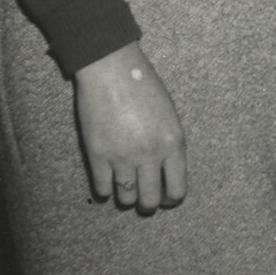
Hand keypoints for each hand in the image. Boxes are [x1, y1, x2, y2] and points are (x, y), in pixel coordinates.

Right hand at [72, 42, 186, 212]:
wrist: (113, 71)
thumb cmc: (145, 86)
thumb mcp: (169, 115)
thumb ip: (169, 144)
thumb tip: (165, 170)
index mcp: (173, 143)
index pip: (178, 188)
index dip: (172, 198)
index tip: (167, 199)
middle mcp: (150, 154)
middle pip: (150, 199)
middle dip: (149, 203)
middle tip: (145, 199)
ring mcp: (122, 157)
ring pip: (126, 197)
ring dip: (126, 196)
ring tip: (126, 189)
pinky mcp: (98, 155)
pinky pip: (102, 187)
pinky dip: (105, 188)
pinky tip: (107, 182)